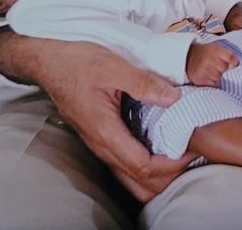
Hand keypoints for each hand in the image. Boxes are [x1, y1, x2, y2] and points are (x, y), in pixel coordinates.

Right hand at [0, 31, 191, 200]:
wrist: (48, 62)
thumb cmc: (77, 63)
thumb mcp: (114, 67)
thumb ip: (144, 83)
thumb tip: (174, 97)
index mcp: (105, 131)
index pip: (142, 165)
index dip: (171, 164)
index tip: (192, 150)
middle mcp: (101, 143)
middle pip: (138, 178)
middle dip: (168, 175)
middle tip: (193, 156)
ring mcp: (99, 142)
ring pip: (130, 173)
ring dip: (157, 172)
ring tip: (182, 156)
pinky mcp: (100, 135)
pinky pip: (124, 160)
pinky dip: (146, 162)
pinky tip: (161, 148)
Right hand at [186, 41, 239, 85]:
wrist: (188, 57)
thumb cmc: (206, 53)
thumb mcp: (216, 48)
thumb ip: (228, 55)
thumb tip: (236, 64)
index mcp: (215, 51)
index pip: (230, 58)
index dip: (234, 62)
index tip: (233, 64)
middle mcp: (209, 60)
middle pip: (224, 68)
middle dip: (222, 68)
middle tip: (216, 65)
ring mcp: (204, 71)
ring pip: (218, 77)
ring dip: (216, 76)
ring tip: (210, 70)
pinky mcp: (200, 80)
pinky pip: (212, 84)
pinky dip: (211, 82)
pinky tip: (207, 76)